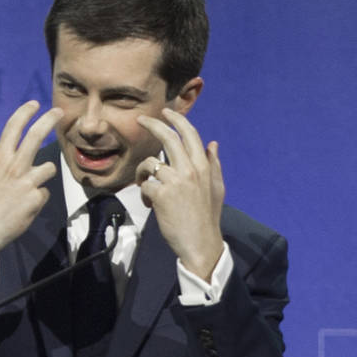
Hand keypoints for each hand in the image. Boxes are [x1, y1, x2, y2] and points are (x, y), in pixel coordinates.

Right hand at [0, 101, 62, 267]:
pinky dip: (37, 200)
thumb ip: (8, 167)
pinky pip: (45, 193)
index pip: (12, 128)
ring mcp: (26, 182)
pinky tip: (23, 209)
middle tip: (59, 111)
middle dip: (49, 120)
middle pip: (36, 136)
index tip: (34, 104)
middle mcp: (13, 167)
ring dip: (42, 177)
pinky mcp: (36, 199)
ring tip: (25, 193)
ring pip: (49, 168)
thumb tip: (26, 163)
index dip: (24, 113)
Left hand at [135, 108, 224, 280]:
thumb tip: (213, 144)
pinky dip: (144, 193)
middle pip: (167, 137)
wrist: (201, 243)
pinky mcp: (161, 195)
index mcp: (203, 166)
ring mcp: (175, 182)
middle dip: (152, 124)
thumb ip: (213, 165)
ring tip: (145, 184)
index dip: (176, 119)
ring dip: (143, 172)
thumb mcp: (216, 188)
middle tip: (140, 120)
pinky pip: (145, 184)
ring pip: (150, 162)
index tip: (166, 112)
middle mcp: (190, 170)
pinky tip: (151, 204)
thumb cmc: (207, 217)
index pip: (189, 134)